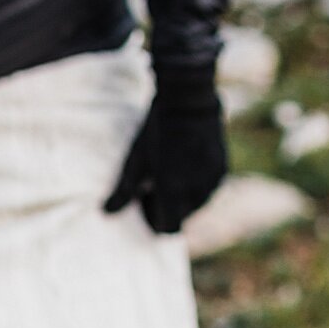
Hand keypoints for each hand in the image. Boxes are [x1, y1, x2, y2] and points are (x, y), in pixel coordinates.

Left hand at [103, 67, 227, 234]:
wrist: (187, 99)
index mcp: (173, 192)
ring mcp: (213, 180)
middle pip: (182, 217)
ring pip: (196, 204)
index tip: (143, 202)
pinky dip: (196, 185)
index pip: (168, 228)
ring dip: (182, 198)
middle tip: (152, 185)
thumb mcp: (134, 161)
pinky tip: (184, 166)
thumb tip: (106, 213)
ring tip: (168, 174)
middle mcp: (197, 191)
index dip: (153, 221)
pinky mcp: (222, 169)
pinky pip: (208, 189)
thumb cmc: (155, 132)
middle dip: (167, 208)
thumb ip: (123, 191)